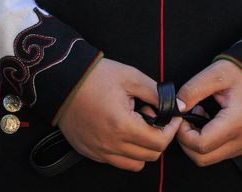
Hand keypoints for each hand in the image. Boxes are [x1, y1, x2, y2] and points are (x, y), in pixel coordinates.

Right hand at [57, 58, 181, 170]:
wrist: (64, 82)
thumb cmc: (98, 77)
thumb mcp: (132, 77)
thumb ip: (157, 93)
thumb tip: (177, 104)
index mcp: (122, 126)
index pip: (158, 142)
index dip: (171, 129)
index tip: (172, 116)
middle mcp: (110, 145)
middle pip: (150, 156)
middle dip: (159, 137)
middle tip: (154, 116)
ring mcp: (99, 152)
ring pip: (134, 164)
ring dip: (144, 148)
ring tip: (138, 124)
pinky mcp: (91, 153)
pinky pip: (116, 162)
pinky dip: (127, 152)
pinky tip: (124, 130)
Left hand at [176, 59, 241, 165]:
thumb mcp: (217, 73)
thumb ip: (193, 90)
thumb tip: (177, 107)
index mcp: (236, 122)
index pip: (200, 145)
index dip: (184, 134)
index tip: (182, 117)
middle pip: (203, 158)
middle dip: (188, 142)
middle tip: (189, 119)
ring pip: (213, 158)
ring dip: (200, 142)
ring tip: (203, 116)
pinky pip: (224, 152)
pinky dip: (213, 142)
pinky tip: (214, 121)